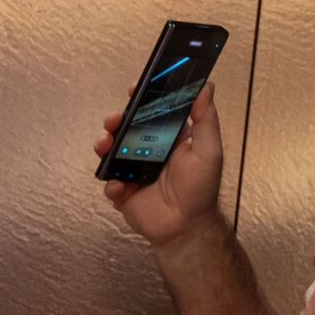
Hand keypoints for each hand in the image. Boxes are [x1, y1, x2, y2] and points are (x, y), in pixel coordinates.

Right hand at [98, 82, 225, 250]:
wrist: (185, 227)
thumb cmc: (201, 190)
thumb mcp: (209, 150)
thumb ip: (206, 119)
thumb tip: (206, 87)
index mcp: (169, 138)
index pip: (152, 112)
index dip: (142, 99)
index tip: (135, 89)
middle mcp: (150, 151)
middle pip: (126, 129)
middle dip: (116, 121)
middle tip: (113, 120)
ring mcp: (134, 171)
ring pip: (112, 152)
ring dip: (105, 146)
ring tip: (105, 145)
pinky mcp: (123, 192)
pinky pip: (109, 182)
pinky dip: (111, 183)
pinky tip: (121, 186)